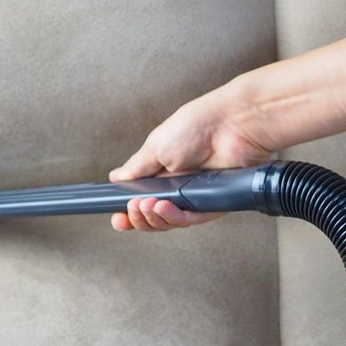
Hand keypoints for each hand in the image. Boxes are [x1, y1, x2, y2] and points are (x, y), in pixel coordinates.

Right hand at [108, 83, 275, 231]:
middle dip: (138, 217)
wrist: (229, 124)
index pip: (141, 200)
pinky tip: (162, 207)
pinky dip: (175, 217)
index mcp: (162, 172)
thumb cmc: (196, 126)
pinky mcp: (213, 203)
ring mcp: (195, 196)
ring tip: (147, 205)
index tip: (117, 217)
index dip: (128, 212)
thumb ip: (136, 168)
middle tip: (131, 208)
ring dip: (154, 218)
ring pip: (171, 222)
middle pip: (154, 217)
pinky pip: (192, 219)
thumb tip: (116, 178)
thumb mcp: (156, 147)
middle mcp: (178, 186)